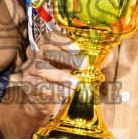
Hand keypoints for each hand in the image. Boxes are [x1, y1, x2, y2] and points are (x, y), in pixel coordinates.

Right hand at [0, 23, 80, 138]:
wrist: (44, 101)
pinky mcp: (28, 85)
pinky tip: (66, 93)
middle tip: (83, 66)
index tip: (78, 49)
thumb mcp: (75, 69)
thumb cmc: (61, 80)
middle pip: (47, 50)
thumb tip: (109, 55)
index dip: (64, 41)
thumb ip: (90, 62)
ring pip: (42, 68)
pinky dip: (55, 89)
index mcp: (47, 46)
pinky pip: (40, 85)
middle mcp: (35, 54)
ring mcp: (30, 70)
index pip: (51, 36)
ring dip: (61, 76)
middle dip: (66, 57)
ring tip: (76, 83)